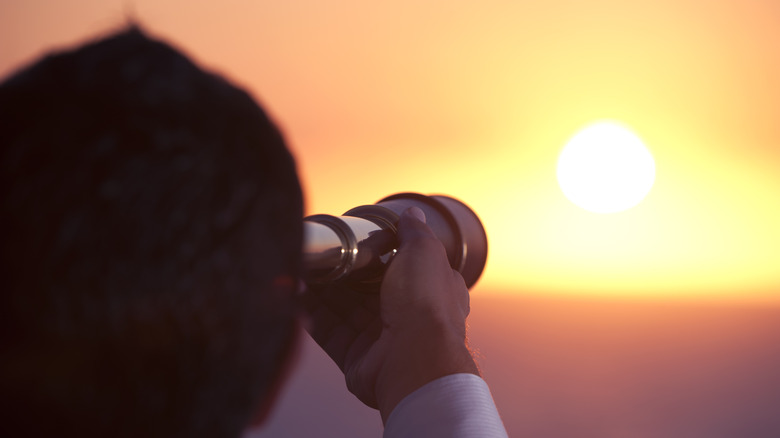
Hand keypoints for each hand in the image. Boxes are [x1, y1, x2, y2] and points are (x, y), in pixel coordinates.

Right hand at [301, 207, 479, 422]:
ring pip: (344, 309)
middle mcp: (407, 314)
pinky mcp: (357, 358)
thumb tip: (411, 214)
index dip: (376, 253)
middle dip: (341, 272)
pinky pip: (330, 332)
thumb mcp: (424, 252)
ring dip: (320, 290)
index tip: (351, 240)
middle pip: (367, 289)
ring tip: (298, 268)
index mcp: (429, 289)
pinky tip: (296, 294)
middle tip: (316, 254)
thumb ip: (413, 233)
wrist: (415, 358)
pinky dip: (312, 314)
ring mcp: (382, 339)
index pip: (401, 267)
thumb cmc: (425, 302)